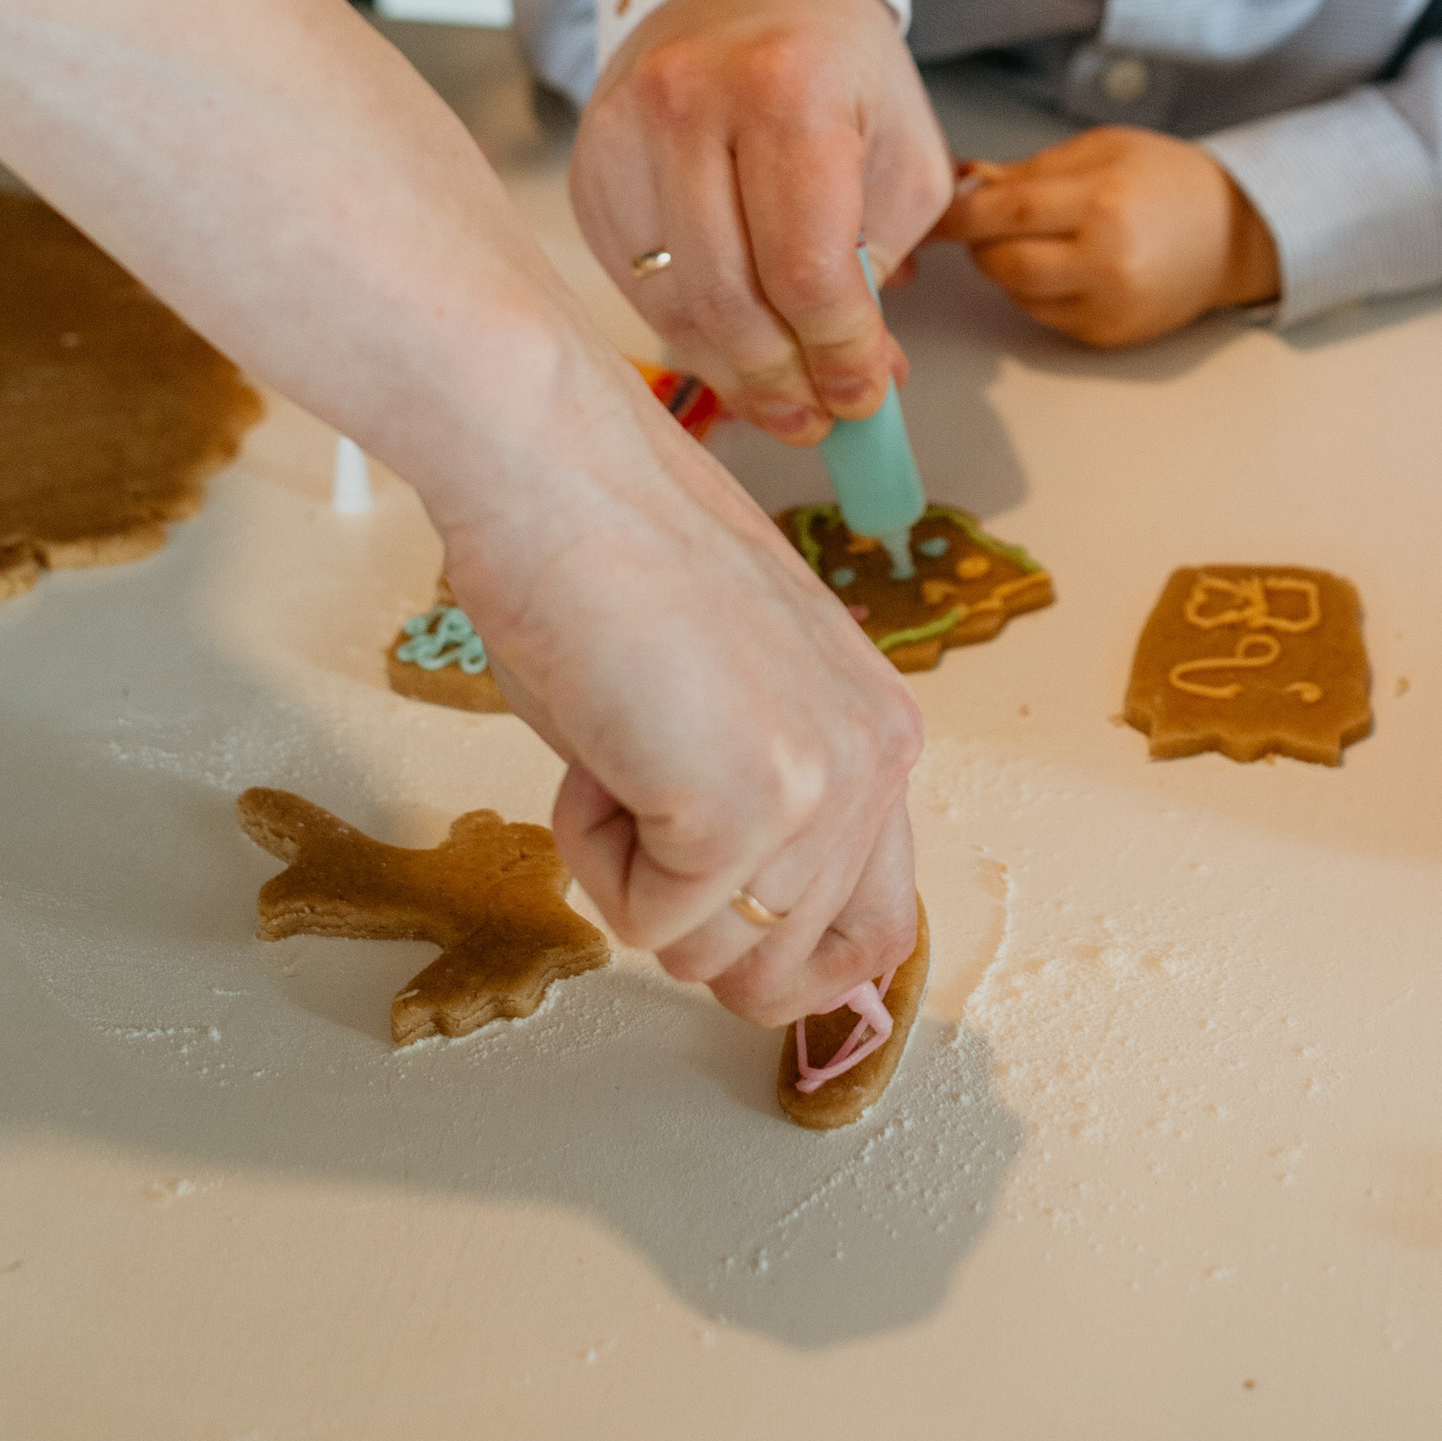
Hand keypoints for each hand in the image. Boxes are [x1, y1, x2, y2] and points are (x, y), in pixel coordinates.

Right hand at [436, 363, 923, 1027]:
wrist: (559, 472)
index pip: (880, 928)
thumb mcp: (734, 696)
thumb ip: (764, 809)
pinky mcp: (741, 813)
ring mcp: (818, 790)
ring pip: (701, 956)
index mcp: (882, 729)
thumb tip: (748, 949)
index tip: (711, 934)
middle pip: (779, 967)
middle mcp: (876, 763)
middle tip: (638, 780)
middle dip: (680, 907)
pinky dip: (587, 852)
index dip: (789, 964)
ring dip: (626, 870)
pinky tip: (596, 742)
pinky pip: (641, 924)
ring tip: (618, 738)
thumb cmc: (612, 559)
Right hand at [571, 0, 951, 439]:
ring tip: (783, 402)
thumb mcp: (898, 148)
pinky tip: (732, 346)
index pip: (805, 266)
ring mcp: (622, 134)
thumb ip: (882, 260)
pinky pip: (634, 283)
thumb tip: (860, 380)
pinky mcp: (586, 169)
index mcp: (785, 87)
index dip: (839, 351)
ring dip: (734, 372)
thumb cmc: (837, 69)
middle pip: (729, 297)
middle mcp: (688, 102)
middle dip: (784, 378)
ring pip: (672, 302)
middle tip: (821, 418)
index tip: (864, 396)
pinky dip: (689, 330)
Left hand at [941, 127, 1281, 346]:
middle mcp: (1106, 261)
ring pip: (1017, 294)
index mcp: (1104, 202)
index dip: (959, 214)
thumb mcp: (1103, 150)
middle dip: (978, 243)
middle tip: (984, 222)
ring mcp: (1108, 306)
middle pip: (1002, 263)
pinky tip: (1063, 265)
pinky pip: (1044, 315)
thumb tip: (968, 181)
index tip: (936, 211)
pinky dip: (1036, 291)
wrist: (1234, 233)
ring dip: (1005, 267)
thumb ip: (1032, 169)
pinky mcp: (1109, 336)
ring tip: (1035, 238)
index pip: (1007, 212)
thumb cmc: (1168, 180)